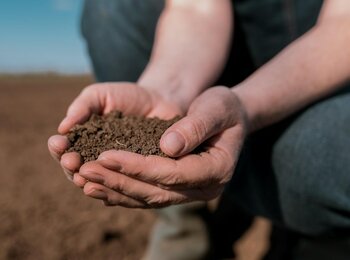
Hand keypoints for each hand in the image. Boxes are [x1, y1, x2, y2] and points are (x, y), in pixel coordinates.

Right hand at [48, 82, 182, 185]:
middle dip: (71, 168)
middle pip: (78, 172)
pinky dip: (117, 191)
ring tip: (83, 177)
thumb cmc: (125, 97)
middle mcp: (97, 161)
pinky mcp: (138, 176)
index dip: (59, 150)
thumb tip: (62, 127)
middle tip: (70, 162)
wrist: (158, 100)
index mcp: (84, 143)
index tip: (59, 144)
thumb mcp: (100, 95)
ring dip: (90, 182)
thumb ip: (82, 107)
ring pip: (100, 184)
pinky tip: (110, 190)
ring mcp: (117, 171)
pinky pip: (126, 188)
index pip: (66, 151)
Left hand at [77, 87, 247, 207]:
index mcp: (217, 169)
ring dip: (115, 189)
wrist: (229, 116)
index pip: (173, 173)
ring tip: (84, 180)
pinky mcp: (177, 189)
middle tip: (84, 171)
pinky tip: (99, 186)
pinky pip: (148, 195)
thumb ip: (195, 126)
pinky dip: (123, 191)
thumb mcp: (215, 108)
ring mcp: (191, 191)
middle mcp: (204, 188)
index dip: (138, 166)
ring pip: (148, 197)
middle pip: (156, 191)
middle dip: (119, 181)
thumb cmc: (224, 108)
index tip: (107, 155)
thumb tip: (167, 147)